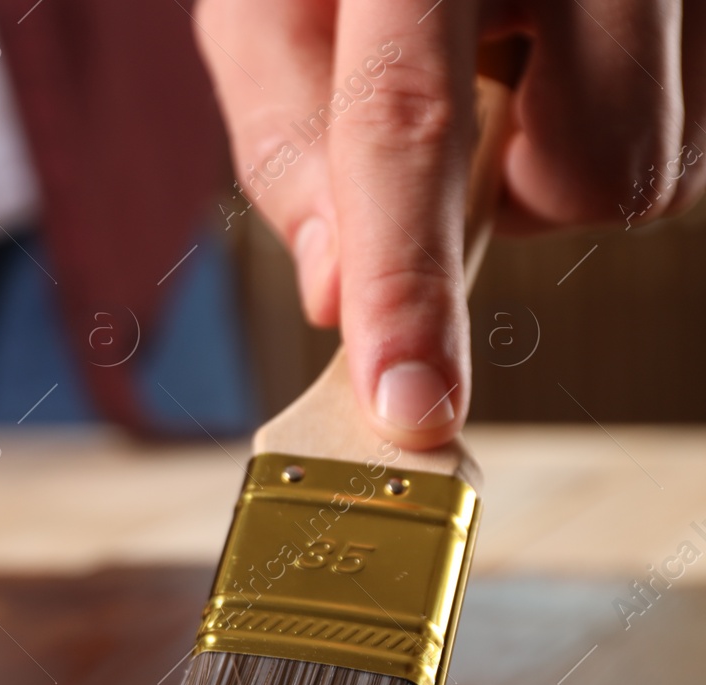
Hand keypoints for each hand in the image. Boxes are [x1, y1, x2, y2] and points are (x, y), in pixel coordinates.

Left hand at [195, 0, 703, 448]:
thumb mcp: (265, 5)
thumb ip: (289, 146)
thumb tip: (336, 297)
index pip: (409, 121)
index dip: (408, 280)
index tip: (412, 402)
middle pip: (593, 174)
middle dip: (517, 201)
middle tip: (470, 110)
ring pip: (661, 166)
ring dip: (570, 163)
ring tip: (519, 62)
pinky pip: (699, 123)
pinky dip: (621, 119)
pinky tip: (568, 42)